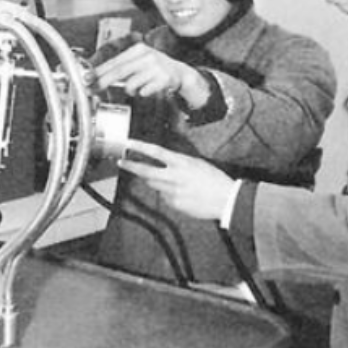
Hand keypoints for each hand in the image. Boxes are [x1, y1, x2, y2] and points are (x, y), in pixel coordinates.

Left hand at [94, 42, 207, 104]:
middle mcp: (147, 56)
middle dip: (103, 82)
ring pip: (131, 84)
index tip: (87, 78)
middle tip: (92, 89)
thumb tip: (97, 76)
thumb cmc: (154, 68)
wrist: (180, 73)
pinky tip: (149, 88)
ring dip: (130, 90)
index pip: (115, 62)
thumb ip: (121, 68)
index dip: (99, 71)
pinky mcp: (164, 79)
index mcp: (138, 50)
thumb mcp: (138, 62)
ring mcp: (156, 67)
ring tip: (137, 88)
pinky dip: (142, 93)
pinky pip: (144, 92)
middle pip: (120, 71)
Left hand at [118, 139, 235, 220]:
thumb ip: (178, 163)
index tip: (128, 143)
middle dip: (131, 166)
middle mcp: (174, 177)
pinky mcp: (174, 204)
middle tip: (121, 162)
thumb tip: (164, 164)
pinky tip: (182, 193)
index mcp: (182, 163)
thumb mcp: (197, 164)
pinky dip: (168, 193)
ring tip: (169, 179)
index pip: (156, 152)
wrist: (226, 200)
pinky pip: (165, 197)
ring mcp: (173, 192)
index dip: (140, 147)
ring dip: (154, 181)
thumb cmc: (214, 180)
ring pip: (153, 185)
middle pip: (146, 171)